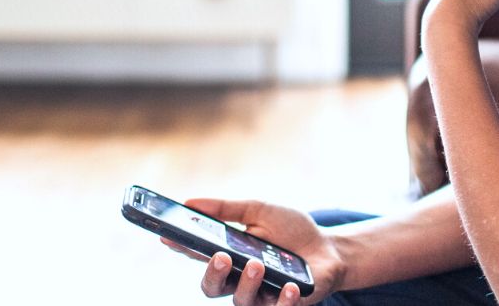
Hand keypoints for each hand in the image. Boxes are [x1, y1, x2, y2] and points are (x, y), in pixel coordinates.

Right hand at [162, 198, 345, 304]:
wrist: (330, 249)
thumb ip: (227, 209)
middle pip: (212, 287)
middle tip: (221, 256)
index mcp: (229, 255)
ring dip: (247, 283)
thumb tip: (190, 202)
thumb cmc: (291, 230)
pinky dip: (284, 299)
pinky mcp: (285, 305)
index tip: (168, 236)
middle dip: (213, 273)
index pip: (198, 255)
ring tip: (258, 264)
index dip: (181, 248)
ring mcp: (262, 295)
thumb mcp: (260, 211)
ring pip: (241, 300)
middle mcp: (239, 280)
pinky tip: (290, 285)